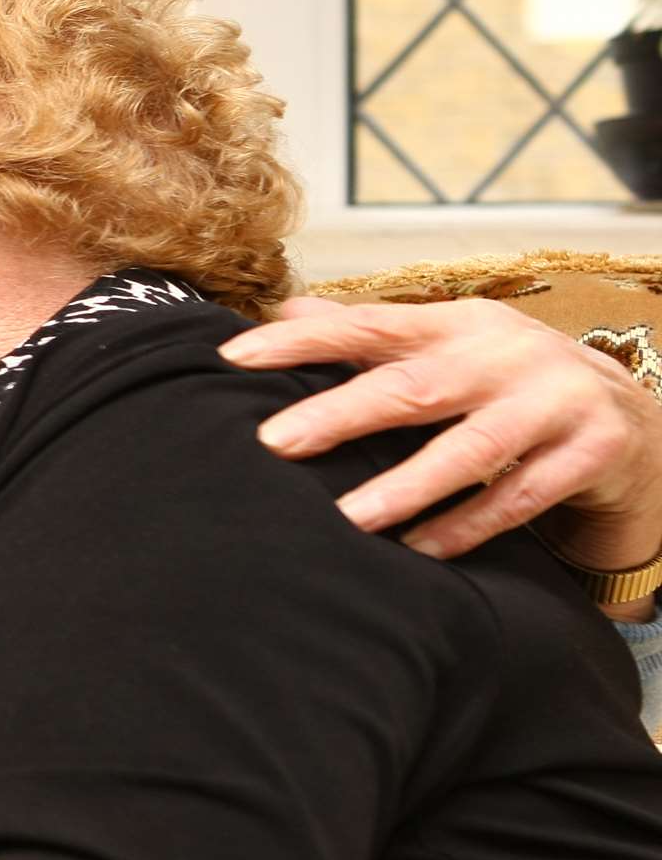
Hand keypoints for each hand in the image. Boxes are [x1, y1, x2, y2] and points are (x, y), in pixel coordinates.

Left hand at [219, 296, 661, 619]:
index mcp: (456, 323)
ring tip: (348, 517)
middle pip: (413, 386)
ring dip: (407, 486)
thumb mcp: (448, 344)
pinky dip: (467, 526)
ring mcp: (554, 401)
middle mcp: (504, 355)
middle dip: (340, 413)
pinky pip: (520, 498)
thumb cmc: (509, 380)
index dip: (302, 340)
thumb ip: (371, 332)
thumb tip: (288, 309)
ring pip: (471, 449)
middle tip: (275, 441)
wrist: (632, 414)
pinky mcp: (591, 451)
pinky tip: (419, 551)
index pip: (368, 326)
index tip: (236, 358)